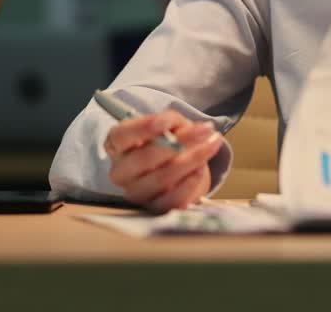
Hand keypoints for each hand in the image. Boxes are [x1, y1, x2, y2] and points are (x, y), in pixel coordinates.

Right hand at [103, 111, 224, 211]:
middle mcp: (121, 172)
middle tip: (206, 129)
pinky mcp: (154, 209)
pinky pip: (172, 200)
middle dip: (178, 142)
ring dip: (192, 160)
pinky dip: (189, 184)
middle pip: (143, 158)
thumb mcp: (170, 124)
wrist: (181, 168)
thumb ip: (171, 121)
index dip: (142, 128)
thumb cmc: (169, 141)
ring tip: (212, 144)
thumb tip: (183, 128)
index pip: (121, 136)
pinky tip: (200, 170)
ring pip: (161, 178)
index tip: (166, 122)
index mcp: (117, 145)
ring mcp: (136, 193)